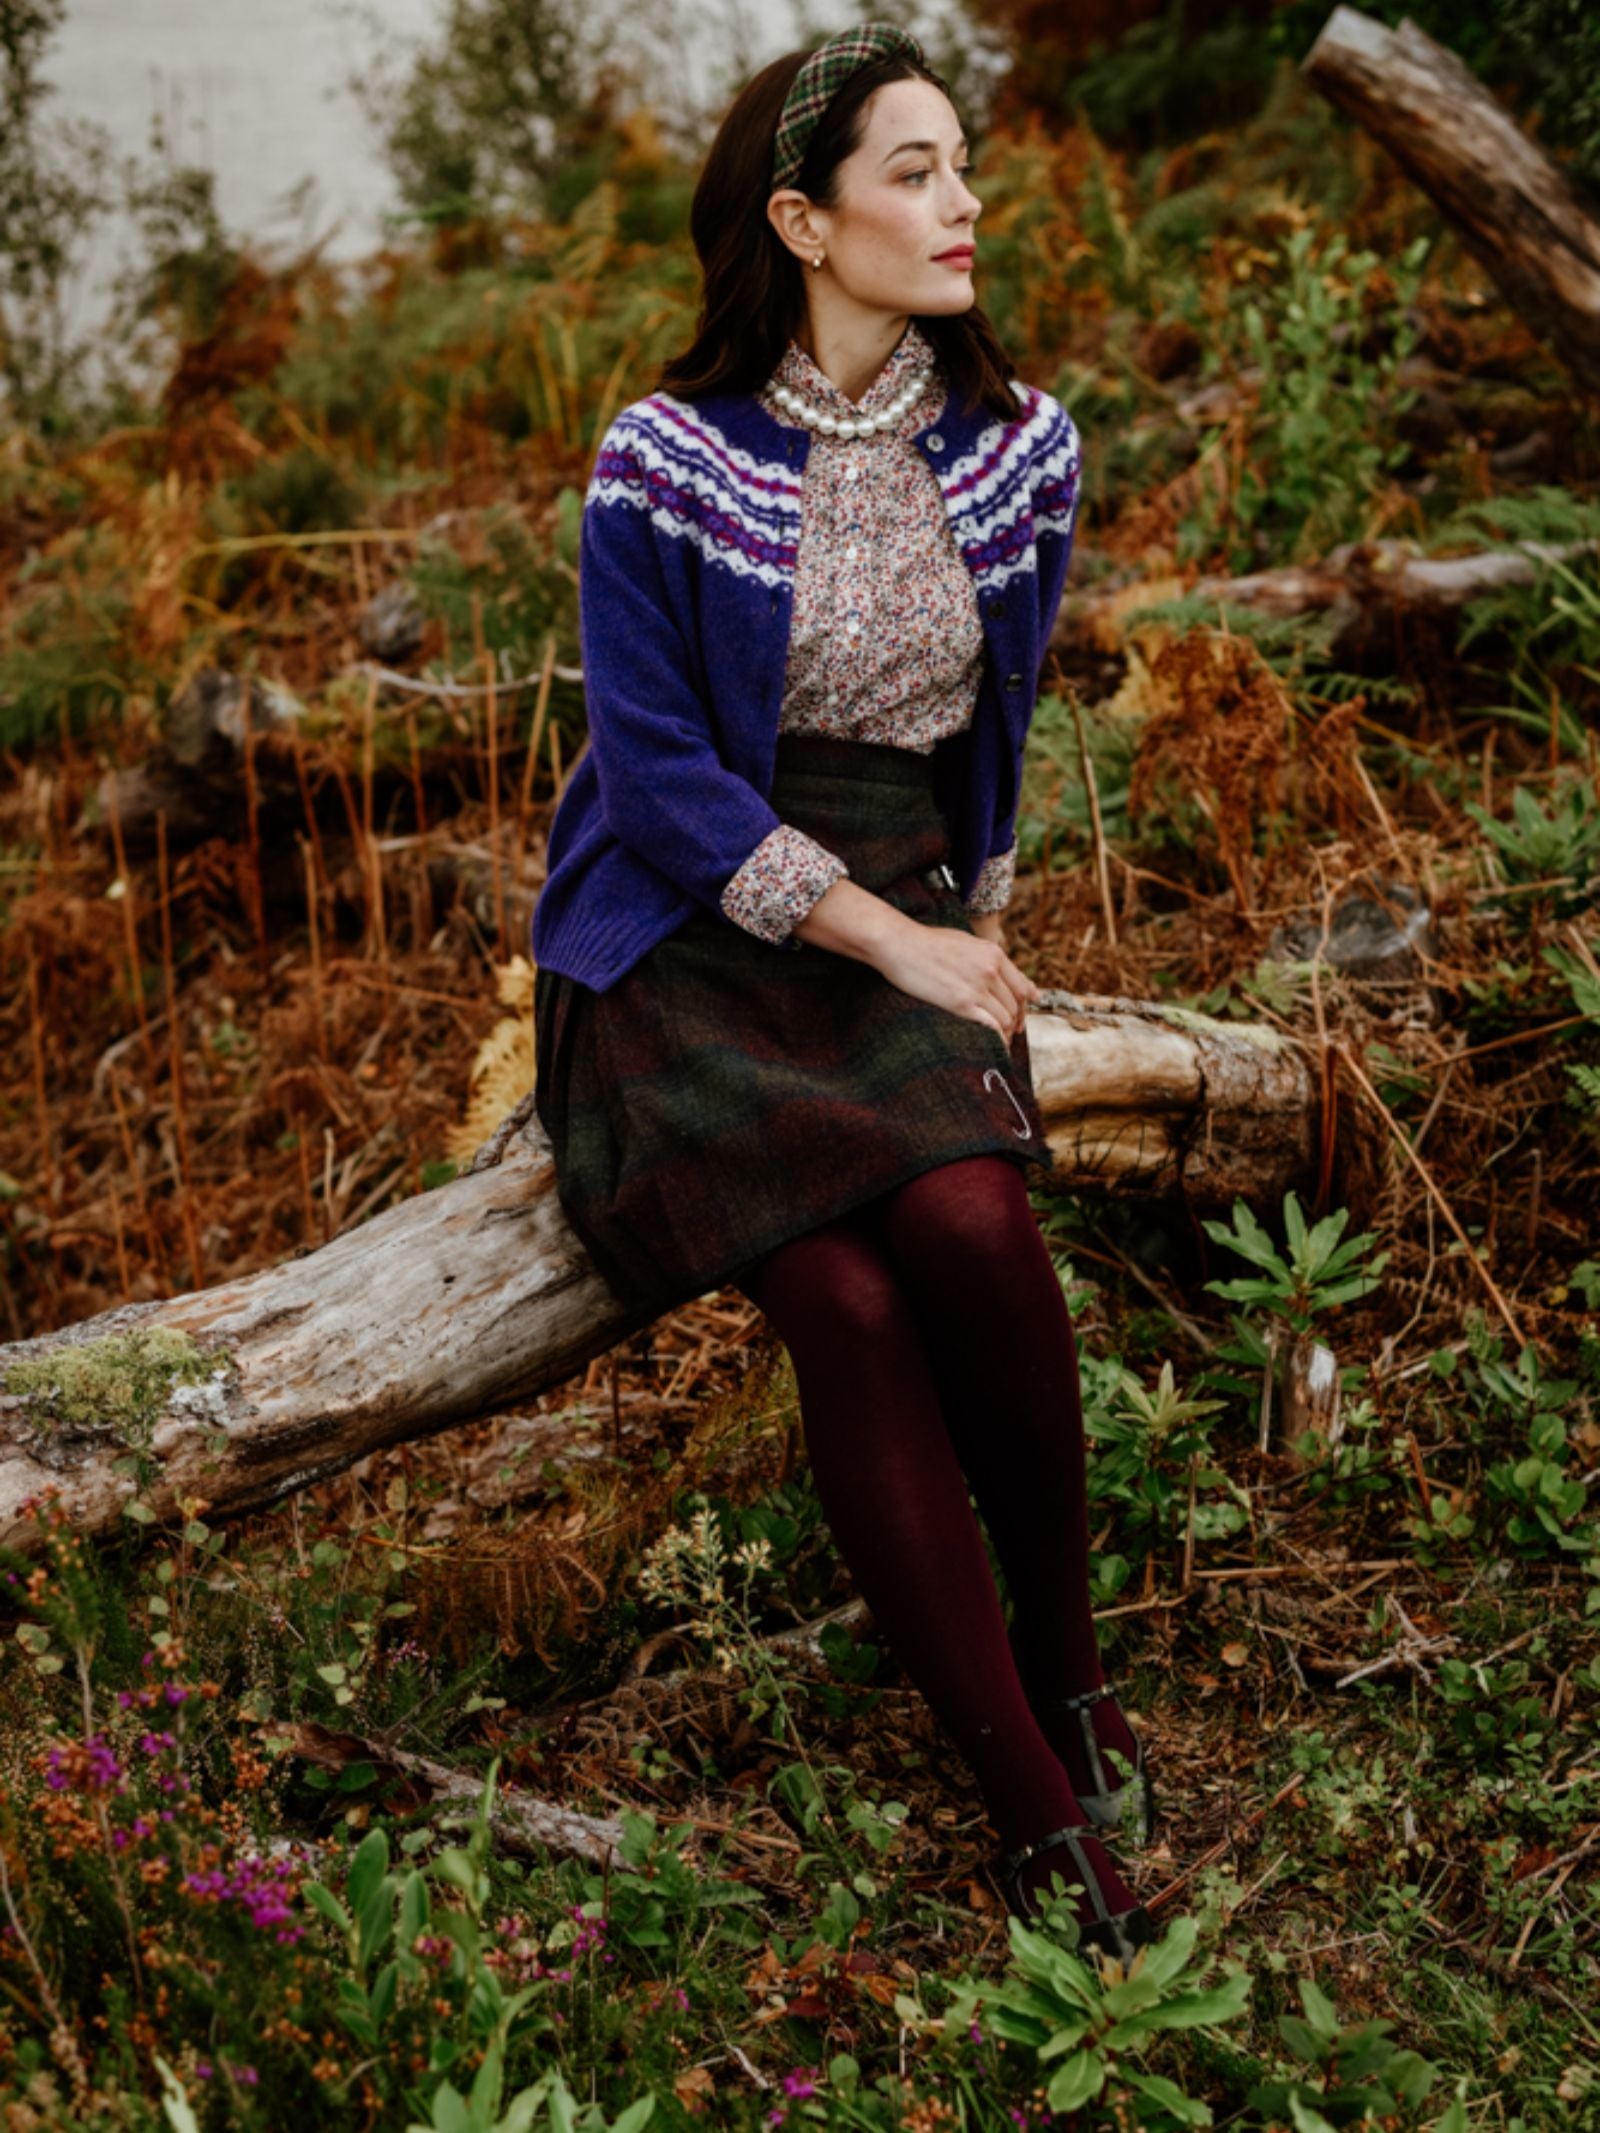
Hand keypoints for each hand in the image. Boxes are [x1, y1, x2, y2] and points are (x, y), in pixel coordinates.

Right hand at [872, 916, 1038, 1040]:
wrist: (901, 945)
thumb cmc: (927, 942)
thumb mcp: (965, 941)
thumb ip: (986, 956)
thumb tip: (1000, 967)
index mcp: (994, 954)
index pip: (1022, 986)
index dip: (1025, 1005)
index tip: (1021, 1016)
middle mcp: (991, 971)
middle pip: (1015, 1005)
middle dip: (1015, 1021)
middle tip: (1010, 1032)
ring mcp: (977, 988)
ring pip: (1005, 1018)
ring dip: (1005, 1032)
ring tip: (999, 1040)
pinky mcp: (961, 1004)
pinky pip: (991, 1027)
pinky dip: (997, 1039)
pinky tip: (995, 1046)